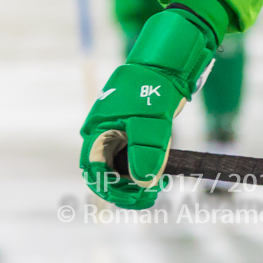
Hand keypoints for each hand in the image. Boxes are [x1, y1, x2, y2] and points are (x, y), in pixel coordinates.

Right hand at [79, 7, 216, 208]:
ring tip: (158, 188)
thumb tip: (143, 182)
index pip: (96, 171)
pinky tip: (159, 175)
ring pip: (121, 167)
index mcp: (98, 133)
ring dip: (136, 181)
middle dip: (126, 189)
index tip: (138, 199)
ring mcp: (118, 133)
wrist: (166, 64)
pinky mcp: (134, 131)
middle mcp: (104, 135)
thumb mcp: (150, 120)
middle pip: (107, 173)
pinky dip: (143, 168)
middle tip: (151, 198)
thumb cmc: (153, 87)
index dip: (113, 189)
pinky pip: (133, 157)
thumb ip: (145, 150)